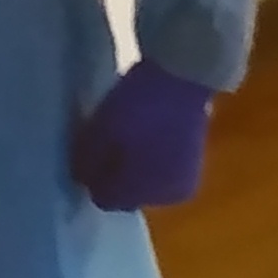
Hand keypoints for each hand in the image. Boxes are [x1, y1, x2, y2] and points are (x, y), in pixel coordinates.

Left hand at [72, 58, 214, 211]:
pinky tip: (147, 135)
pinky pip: (163, 171)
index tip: (86, 155)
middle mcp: (161, 198)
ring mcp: (183, 182)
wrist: (184, 78)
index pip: (104, 199)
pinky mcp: (194, 163)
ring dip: (135, 169)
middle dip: (115, 177)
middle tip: (106, 145)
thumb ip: (88, 162)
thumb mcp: (100, 132)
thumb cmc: (137, 105)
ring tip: (128, 138)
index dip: (92, 177)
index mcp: (136, 193)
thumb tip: (82, 180)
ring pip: (147, 184)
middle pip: (127, 195)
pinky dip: (152, 160)